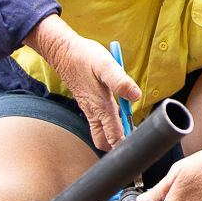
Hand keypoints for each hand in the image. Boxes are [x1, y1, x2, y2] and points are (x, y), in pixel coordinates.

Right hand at [24, 15, 140, 150]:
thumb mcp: (106, 65)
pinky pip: (97, 122)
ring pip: (99, 133)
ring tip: (128, 131)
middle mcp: (94, 111)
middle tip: (133, 141)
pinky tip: (117, 115)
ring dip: (112, 136)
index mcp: (101, 106)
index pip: (113, 137)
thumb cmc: (85, 57)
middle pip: (103, 142)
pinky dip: (108, 125)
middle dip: (116, 147)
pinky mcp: (87, 103)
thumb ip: (121, 82)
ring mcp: (88, 108)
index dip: (125, 147)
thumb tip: (136, 96)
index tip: (137, 149)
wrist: (63, 51)